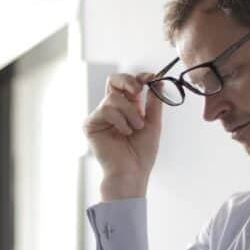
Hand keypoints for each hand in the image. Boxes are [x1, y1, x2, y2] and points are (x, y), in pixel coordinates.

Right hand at [82, 71, 162, 199]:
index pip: (129, 84)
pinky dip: (119, 120)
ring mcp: (100, 116)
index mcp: (128, 107)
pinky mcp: (91, 124)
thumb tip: (159, 80)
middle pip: (113, 80)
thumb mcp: (153, 123)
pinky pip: (105, 110)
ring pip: (113, 98)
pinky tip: (124, 133)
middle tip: (138, 90)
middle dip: (127, 81)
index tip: (152, 78)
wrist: (132, 172)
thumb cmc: (141, 153)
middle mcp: (113, 109)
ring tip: (135, 128)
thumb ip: (154, 102)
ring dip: (130, 112)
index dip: (140, 77)